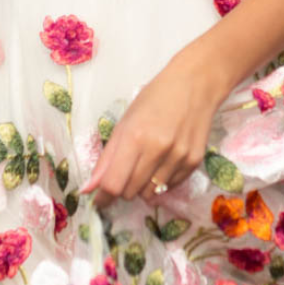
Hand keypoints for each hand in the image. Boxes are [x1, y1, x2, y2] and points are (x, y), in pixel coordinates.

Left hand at [80, 51, 222, 205]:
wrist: (195, 85)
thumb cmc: (154, 99)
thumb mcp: (125, 123)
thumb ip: (106, 159)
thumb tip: (88, 189)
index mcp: (135, 137)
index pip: (114, 184)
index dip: (103, 196)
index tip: (100, 199)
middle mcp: (158, 150)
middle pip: (130, 192)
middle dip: (122, 188)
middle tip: (125, 173)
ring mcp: (179, 157)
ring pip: (150, 194)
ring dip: (142, 187)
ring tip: (146, 164)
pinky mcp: (194, 162)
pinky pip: (169, 187)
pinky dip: (161, 182)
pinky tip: (163, 162)